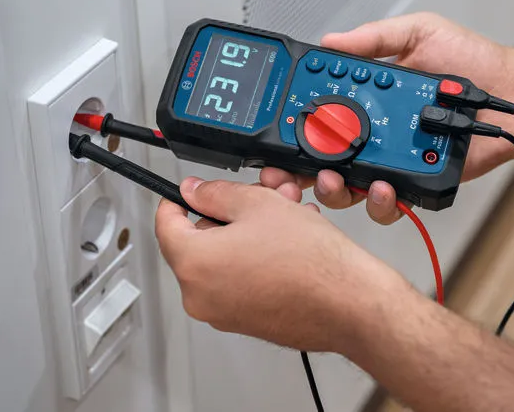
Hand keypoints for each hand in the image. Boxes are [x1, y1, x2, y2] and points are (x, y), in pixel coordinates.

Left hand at [155, 177, 403, 351]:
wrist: (349, 303)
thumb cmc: (311, 261)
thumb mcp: (259, 204)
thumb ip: (216, 194)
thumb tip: (195, 191)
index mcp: (194, 264)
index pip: (165, 225)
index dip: (178, 199)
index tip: (191, 191)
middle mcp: (201, 297)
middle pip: (199, 242)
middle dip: (230, 215)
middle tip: (260, 199)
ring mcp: (223, 314)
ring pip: (224, 260)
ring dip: (249, 235)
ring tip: (286, 220)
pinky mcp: (247, 322)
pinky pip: (240, 282)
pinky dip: (257, 260)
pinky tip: (289, 246)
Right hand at [261, 12, 513, 223]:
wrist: (512, 96)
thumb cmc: (471, 62)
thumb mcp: (419, 33)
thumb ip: (375, 38)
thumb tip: (332, 40)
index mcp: (364, 98)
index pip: (316, 111)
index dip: (292, 123)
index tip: (276, 130)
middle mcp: (370, 132)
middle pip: (318, 157)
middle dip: (294, 169)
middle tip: (284, 173)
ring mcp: (388, 160)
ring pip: (343, 186)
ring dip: (330, 187)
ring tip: (335, 178)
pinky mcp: (412, 184)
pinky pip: (384, 203)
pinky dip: (379, 201)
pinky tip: (383, 187)